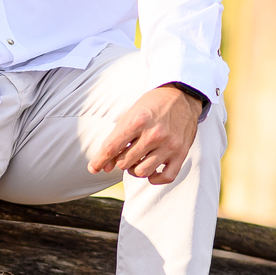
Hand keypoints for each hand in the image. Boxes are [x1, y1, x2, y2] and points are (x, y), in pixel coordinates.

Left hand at [88, 84, 203, 184]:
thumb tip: (105, 167)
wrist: (182, 96)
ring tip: (136, 161)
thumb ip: (117, 139)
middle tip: (125, 153)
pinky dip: (155, 178)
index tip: (93, 168)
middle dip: (120, 161)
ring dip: (134, 170)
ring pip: (142, 172)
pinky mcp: (181, 153)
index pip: (111, 147)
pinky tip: (151, 170)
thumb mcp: (130, 115)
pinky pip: (165, 177)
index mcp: (138, 121)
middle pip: (124, 162)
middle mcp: (154, 134)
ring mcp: (169, 145)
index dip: (99, 160)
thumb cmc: (152, 105)